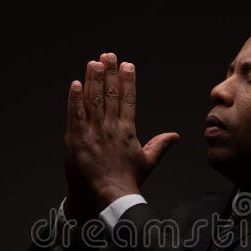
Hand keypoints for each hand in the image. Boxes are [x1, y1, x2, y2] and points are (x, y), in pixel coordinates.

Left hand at [63, 52, 179, 217]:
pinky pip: (75, 115)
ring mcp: (93, 133)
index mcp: (127, 131)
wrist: (108, 195)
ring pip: (93, 101)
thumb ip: (160, 145)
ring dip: (93, 80)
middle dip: (110, 73)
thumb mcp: (147, 162)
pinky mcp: (77, 139)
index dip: (128, 81)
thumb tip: (175, 136)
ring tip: (94, 62)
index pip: (128, 100)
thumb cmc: (128, 181)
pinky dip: (75, 99)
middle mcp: (111, 128)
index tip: (127, 65)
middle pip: (110, 95)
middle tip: (109, 55)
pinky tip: (75, 84)